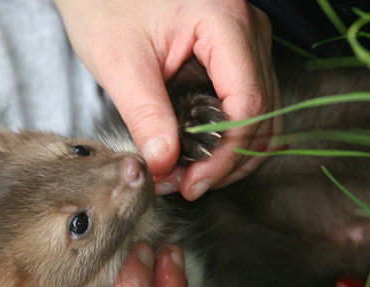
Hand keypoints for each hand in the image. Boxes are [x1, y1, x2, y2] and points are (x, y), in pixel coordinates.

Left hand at [54, 0, 282, 199]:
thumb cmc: (105, 3)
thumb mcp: (121, 64)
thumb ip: (146, 116)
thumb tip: (166, 165)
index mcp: (224, 22)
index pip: (248, 106)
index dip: (225, 155)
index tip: (193, 183)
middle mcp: (247, 30)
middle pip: (264, 114)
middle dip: (229, 160)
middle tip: (187, 185)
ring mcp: (245, 41)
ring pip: (262, 114)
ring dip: (231, 153)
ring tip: (188, 174)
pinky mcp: (232, 53)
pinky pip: (246, 104)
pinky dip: (226, 136)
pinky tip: (196, 153)